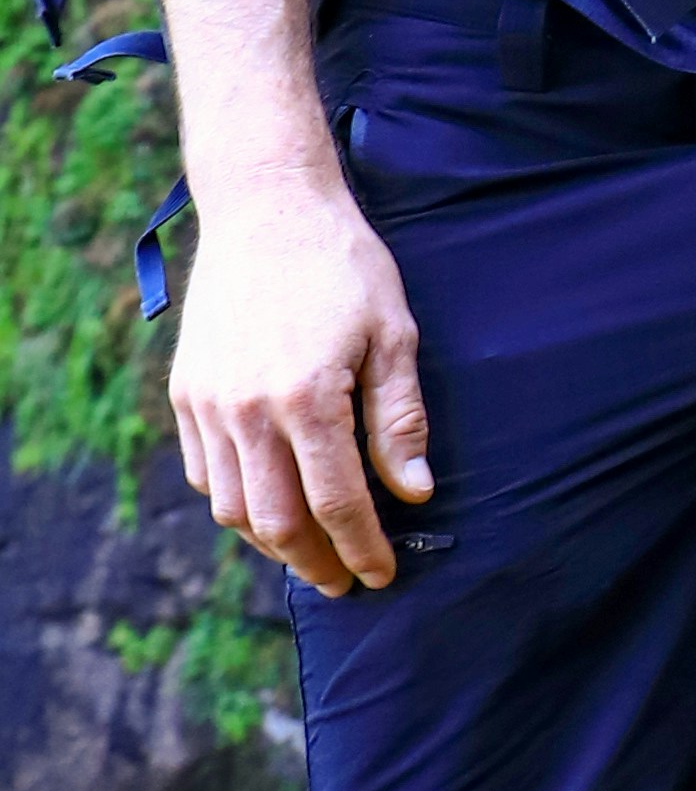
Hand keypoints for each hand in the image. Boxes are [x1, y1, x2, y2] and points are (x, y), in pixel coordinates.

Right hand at [170, 158, 433, 594]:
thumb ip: (399, 419)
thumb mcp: (394, 333)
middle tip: (344, 582)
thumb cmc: (343, 266)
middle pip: (278, 521)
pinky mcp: (186, 393)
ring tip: (309, 554)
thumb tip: (415, 491)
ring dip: (272, 543)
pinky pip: (204, 474)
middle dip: (315, 562)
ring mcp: (208, 404)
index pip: (337, 502)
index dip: (362, 547)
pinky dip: (236, 505)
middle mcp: (247, 410)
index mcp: (307, 398)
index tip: (382, 574)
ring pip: (233, 508)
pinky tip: (268, 508)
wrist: (267, 208)